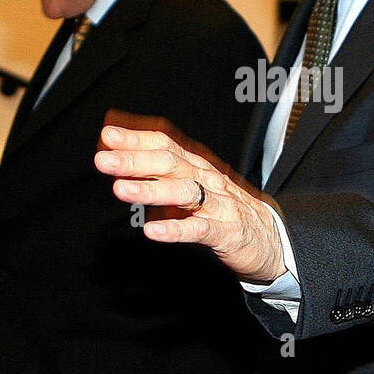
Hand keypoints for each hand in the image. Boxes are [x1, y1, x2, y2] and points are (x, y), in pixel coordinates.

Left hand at [95, 122, 285, 282]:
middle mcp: (206, 179)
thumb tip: (120, 158)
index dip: (136, 139)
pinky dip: (175, 230)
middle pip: (170, 164)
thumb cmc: (222, 210)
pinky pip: (199, 229)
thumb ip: (158, 174)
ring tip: (121, 190)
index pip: (165, 145)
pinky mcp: (225, 232)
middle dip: (134, 161)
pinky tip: (152, 232)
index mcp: (195, 166)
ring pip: (183, 192)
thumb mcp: (190, 186)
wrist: (269, 238)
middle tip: (104, 160)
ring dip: (150, 190)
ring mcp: (217, 204)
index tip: (107, 136)